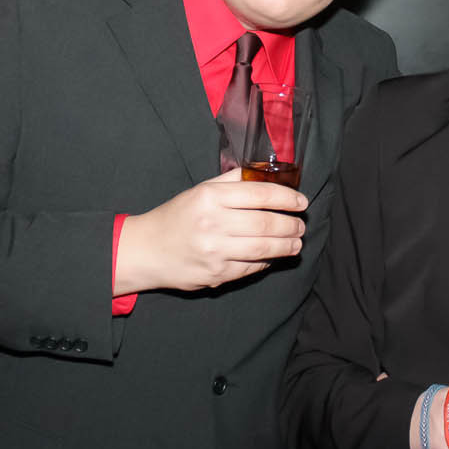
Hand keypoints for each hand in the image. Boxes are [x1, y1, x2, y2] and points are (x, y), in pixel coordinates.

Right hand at [115, 168, 306, 294]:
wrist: (147, 250)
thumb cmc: (177, 216)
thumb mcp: (200, 190)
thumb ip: (232, 180)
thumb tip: (266, 173)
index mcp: (210, 197)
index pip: (260, 194)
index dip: (287, 198)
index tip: (301, 202)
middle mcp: (212, 223)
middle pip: (266, 224)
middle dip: (291, 225)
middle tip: (300, 225)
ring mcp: (214, 251)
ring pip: (263, 248)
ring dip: (286, 246)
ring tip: (296, 242)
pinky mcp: (215, 275)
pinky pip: (251, 268)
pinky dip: (267, 261)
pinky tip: (273, 256)